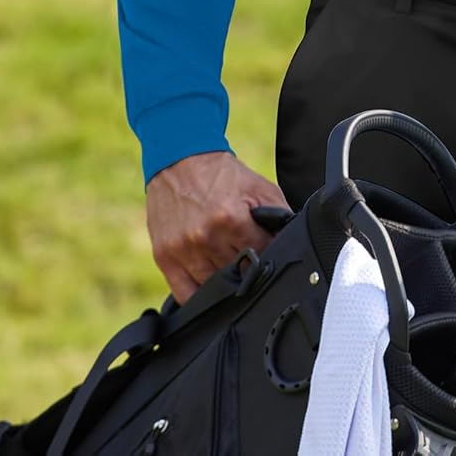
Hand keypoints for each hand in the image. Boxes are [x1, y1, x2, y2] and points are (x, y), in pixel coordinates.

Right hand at [145, 150, 291, 305]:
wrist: (180, 160)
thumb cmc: (222, 175)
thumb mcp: (259, 186)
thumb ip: (279, 214)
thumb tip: (291, 239)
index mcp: (231, 219)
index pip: (260, 254)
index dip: (267, 254)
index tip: (266, 252)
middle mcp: (206, 238)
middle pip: (237, 273)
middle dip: (246, 267)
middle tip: (246, 256)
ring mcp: (183, 250)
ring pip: (213, 287)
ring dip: (224, 281)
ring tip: (228, 266)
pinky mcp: (164, 258)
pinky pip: (184, 295)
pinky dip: (198, 296)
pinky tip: (207, 286)